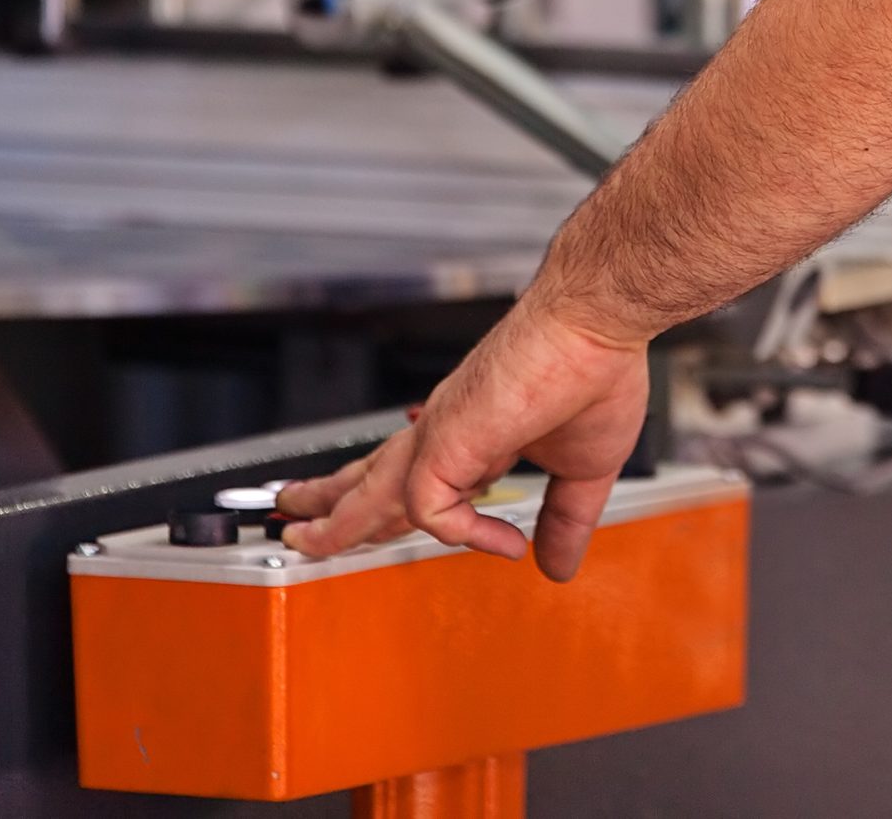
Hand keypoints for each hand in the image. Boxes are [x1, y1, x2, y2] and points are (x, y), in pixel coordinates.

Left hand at [274, 297, 647, 580]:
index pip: (418, 477)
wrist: (595, 325)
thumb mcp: (582, 471)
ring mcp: (439, 435)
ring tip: (300, 541)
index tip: (429, 531)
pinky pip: (431, 512)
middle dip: (331, 502)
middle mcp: (446, 431)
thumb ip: (565, 520)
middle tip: (296, 520)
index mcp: (475, 434)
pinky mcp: (444, 443)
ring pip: (368, 491)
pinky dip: (467, 534)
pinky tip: (506, 541)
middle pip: (371, 477)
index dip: (402, 505)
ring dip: (333, 520)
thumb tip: (558, 565)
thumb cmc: (594, 373)